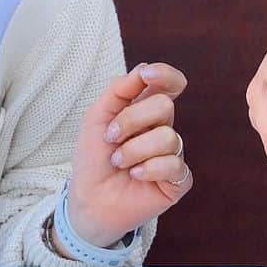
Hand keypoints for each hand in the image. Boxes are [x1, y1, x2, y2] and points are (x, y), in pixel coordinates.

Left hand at [66, 63, 192, 249]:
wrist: (88, 198)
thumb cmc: (92, 157)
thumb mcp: (97, 117)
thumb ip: (119, 90)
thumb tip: (144, 68)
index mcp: (146, 110)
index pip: (169, 84)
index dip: (165, 75)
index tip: (148, 76)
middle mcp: (163, 128)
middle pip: (164, 106)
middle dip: (130, 121)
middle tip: (111, 139)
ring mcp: (173, 155)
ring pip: (167, 137)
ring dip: (133, 151)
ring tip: (119, 162)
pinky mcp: (178, 181)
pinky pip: (173, 165)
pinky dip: (148, 169)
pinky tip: (135, 176)